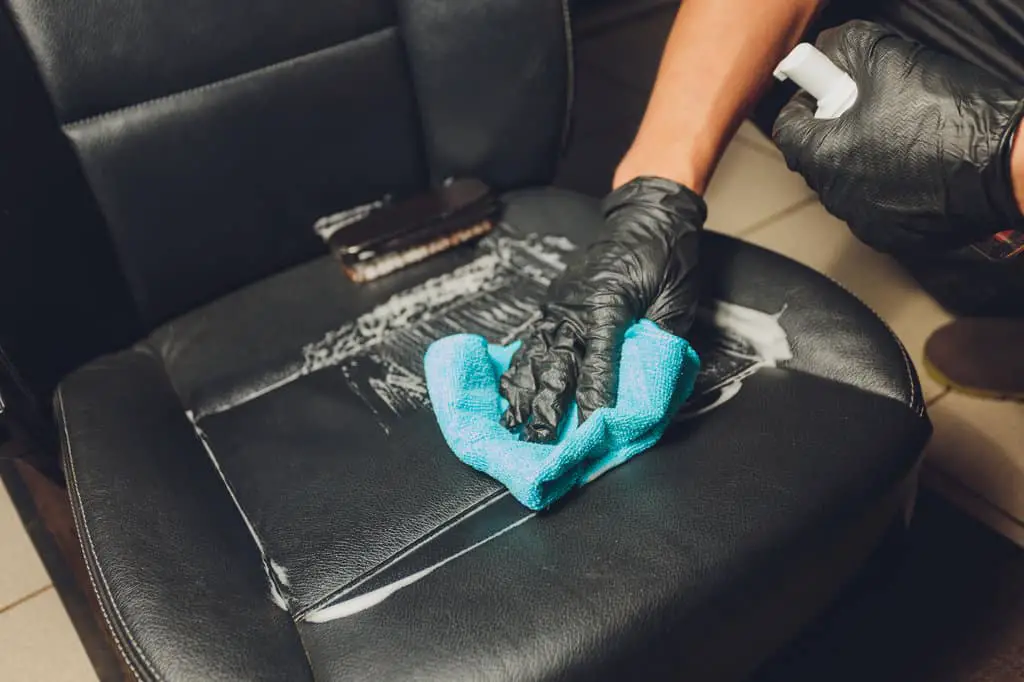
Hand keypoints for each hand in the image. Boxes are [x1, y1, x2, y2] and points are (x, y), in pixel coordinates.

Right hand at [499, 177, 704, 441]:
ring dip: (524, 391)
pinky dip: (518, 368)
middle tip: (539, 440)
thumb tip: (650, 384)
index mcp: (611, 304)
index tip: (590, 429)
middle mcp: (577, 305)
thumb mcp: (677, 301)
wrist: (647, 215)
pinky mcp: (554, 303)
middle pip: (558, 363)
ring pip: (536, 353)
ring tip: (513, 424)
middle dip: (548, 405)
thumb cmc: (666, 256)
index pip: (600, 361)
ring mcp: (560, 303)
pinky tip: (507, 391)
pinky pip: (532, 340)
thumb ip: (659, 342)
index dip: (596, 398)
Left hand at [773, 20, 1023, 253]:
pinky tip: (920, 169)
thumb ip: (847, 48)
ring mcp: (864, 222)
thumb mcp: (891, 58)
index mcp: (824, 156)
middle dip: (836, 132)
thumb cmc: (950, 115)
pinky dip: (889, 190)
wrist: (1007, 165)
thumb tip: (828, 49)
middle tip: (872, 111)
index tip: (826, 92)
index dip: (806, 103)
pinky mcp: (894, 239)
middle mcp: (836, 197)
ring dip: (862, 162)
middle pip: (817, 158)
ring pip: (848, 185)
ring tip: (903, 139)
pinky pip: (877, 209)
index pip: (788, 128)